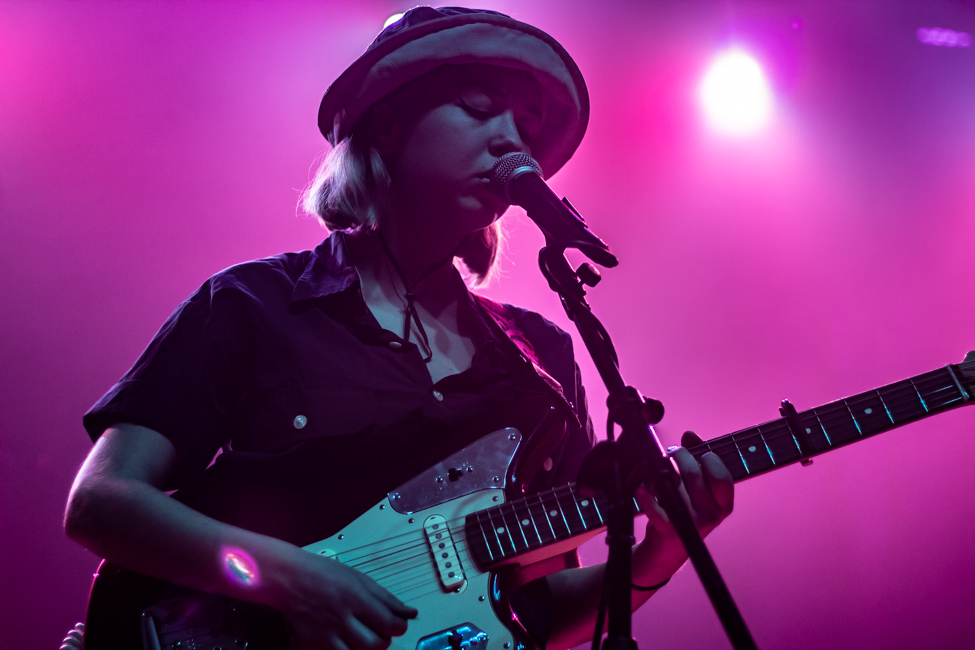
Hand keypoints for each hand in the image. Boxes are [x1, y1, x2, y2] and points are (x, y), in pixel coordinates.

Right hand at [271, 548, 417, 649]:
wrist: (290, 578)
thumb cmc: (326, 574)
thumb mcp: (360, 579)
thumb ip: (387, 599)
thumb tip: (410, 613)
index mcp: (356, 598)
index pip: (389, 623)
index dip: (400, 627)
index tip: (399, 624)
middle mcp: (341, 618)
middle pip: (375, 644)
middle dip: (385, 641)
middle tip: (381, 632)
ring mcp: (325, 634)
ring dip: (366, 649)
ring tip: (364, 637)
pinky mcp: (312, 644)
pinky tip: (346, 640)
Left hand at [633, 431, 733, 579]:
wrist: (668, 550)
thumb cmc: (686, 511)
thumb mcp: (699, 490)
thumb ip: (698, 459)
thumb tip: (690, 435)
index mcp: (723, 505)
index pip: (722, 477)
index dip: (708, 460)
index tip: (699, 455)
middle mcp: (710, 515)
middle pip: (693, 474)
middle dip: (680, 456)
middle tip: (672, 453)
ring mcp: (689, 523)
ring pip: (673, 484)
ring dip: (661, 470)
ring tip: (658, 468)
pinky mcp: (667, 529)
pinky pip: (655, 509)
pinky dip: (646, 497)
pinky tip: (642, 488)